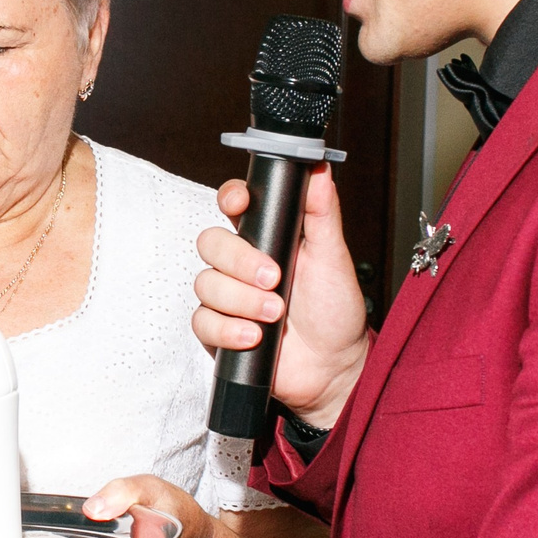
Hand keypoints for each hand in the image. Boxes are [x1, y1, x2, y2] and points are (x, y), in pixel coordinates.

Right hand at [193, 164, 369, 426]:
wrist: (334, 368)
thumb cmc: (335, 312)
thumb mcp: (334, 258)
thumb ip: (322, 213)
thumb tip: (319, 169)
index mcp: (268, 238)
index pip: (235, 205)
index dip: (231, 199)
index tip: (240, 204)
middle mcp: (242, 265)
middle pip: (211, 242)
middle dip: (239, 260)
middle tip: (274, 278)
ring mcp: (228, 297)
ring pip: (205, 283)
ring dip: (240, 299)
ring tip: (274, 314)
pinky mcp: (219, 331)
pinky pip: (202, 322)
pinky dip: (227, 329)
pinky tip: (253, 337)